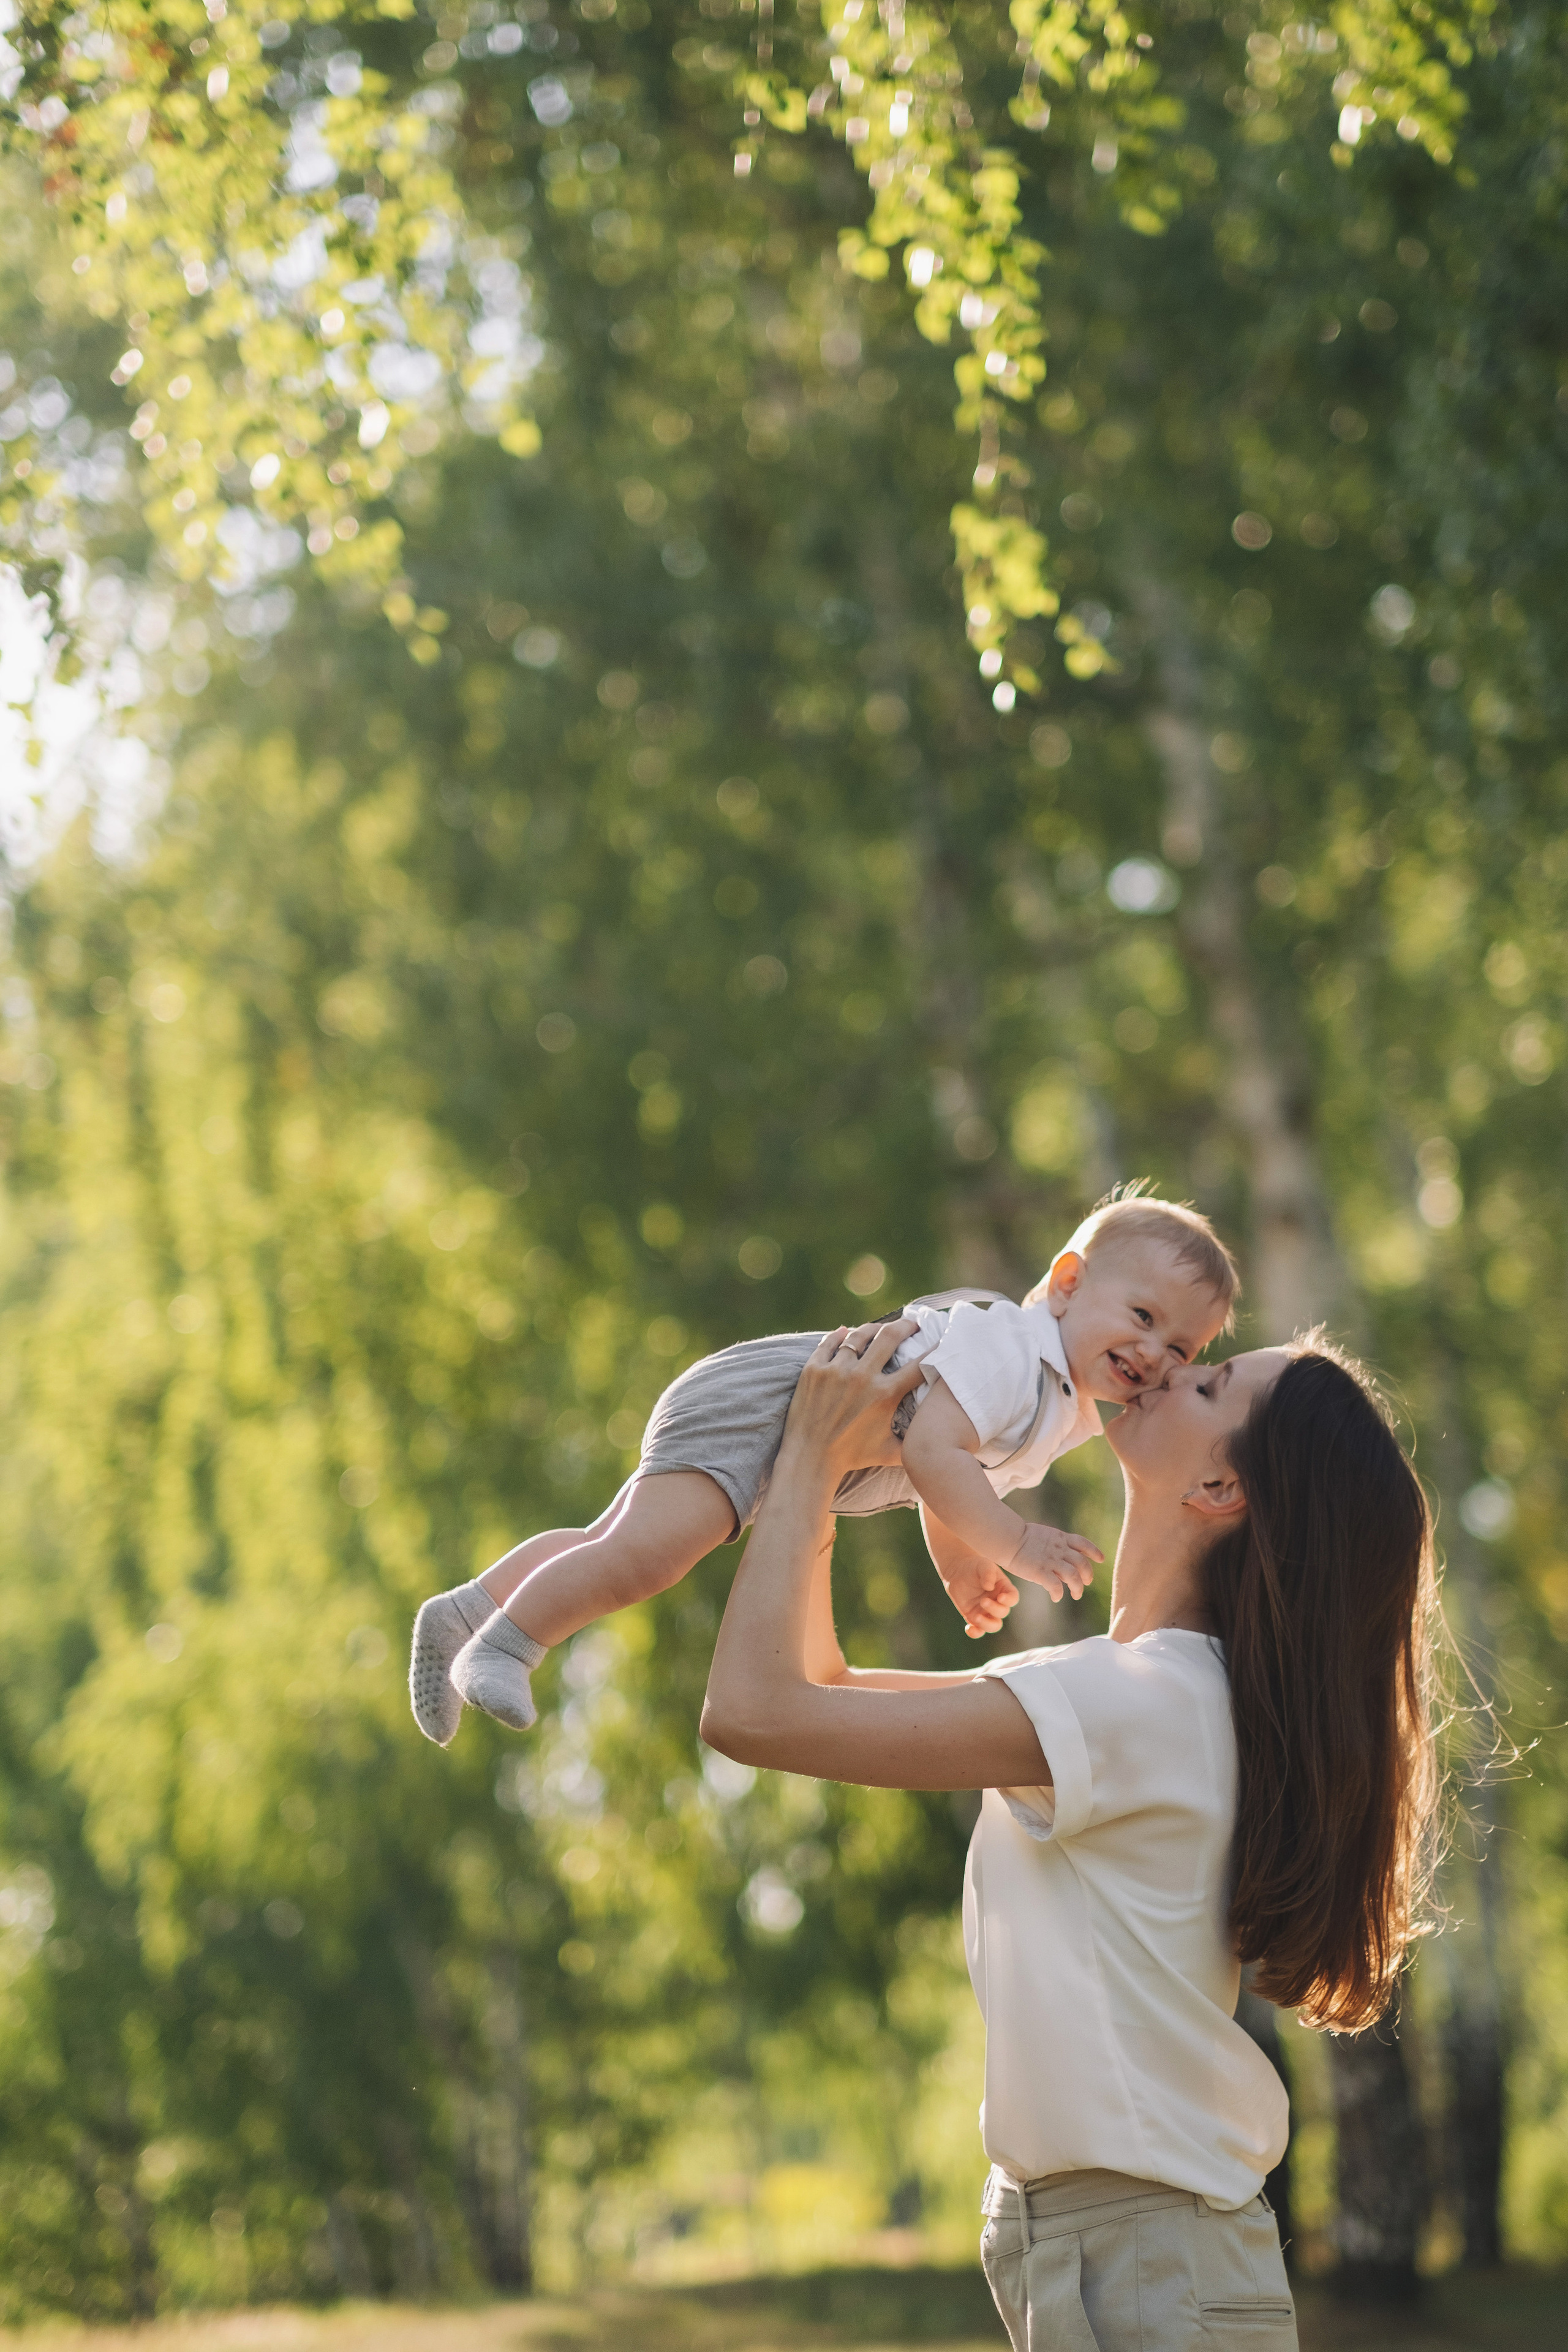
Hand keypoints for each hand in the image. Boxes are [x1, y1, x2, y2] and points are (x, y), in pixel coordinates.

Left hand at [780, 1319, 924, 1481]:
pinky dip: (840, 1334)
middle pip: (890, 1336)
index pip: (918, 1365)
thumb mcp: (890, 1451)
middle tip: (913, 1323)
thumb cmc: (852, 1457)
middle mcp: (861, 1377)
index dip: (934, 1350)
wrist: (809, 1458)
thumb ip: (915, 1441)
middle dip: (906, 1325)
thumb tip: (937, 1437)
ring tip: (881, 1328)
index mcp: (885, 1394)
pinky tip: (846, 1331)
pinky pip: (829, 1342)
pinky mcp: (814, 1369)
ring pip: (859, 1335)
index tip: (941, 1341)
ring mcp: (836, 1370)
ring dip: (874, 1328)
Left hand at [932, 1541, 1020, 1640]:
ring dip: (987, 1624)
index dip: (1009, 1600)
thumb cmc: (975, 1566)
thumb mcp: (983, 1565)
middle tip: (983, 1601)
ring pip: (993, 1626)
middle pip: (1003, 1612)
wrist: (958, 1571)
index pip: (1013, 1598)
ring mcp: (986, 1611)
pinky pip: (978, 1630)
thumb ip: (988, 1573)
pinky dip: (975, 1633)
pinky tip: (969, 1629)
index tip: (1000, 1597)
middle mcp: (998, 1602)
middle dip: (994, 1609)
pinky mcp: (974, 1617)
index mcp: (1004, 1589)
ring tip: (976, 1618)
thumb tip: (989, 1587)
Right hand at [1004, 1520, 1101, 1603]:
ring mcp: (1051, 1560)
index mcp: (1060, 1538)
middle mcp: (1059, 1549)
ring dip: (1078, 1588)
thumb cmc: (1019, 1537)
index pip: (1083, 1544)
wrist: (1007, 1537)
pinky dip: (1059, 1594)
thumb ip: (1056, 1544)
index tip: (1101, 1559)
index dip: (1094, 1552)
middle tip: (1086, 1583)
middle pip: (1082, 1563)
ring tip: (1076, 1595)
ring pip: (1073, 1576)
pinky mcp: (1041, 1571)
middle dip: (1088, 1575)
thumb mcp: (1044, 1535)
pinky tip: (1056, 1598)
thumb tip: (1063, 1555)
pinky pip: (1056, 1586)